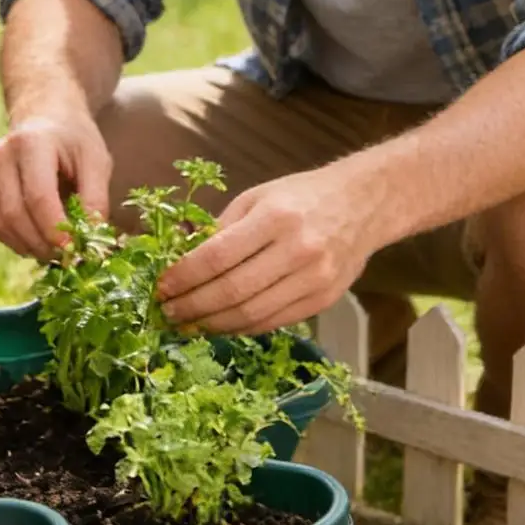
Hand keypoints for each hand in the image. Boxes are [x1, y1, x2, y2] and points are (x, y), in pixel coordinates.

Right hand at [0, 110, 112, 262]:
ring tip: (55, 251)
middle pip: (14, 214)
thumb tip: (91, 238)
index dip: (54, 230)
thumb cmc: (74, 140)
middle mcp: (0, 155)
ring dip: (29, 246)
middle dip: (42, 243)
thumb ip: (96, 198)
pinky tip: (38, 241)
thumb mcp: (96, 161)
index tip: (74, 250)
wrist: (45, 115)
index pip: (37, 197)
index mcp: (31, 143)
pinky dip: (17, 241)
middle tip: (68, 256)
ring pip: (1, 224)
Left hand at [157, 165, 381, 334]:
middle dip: (193, 306)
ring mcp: (314, 278)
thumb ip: (220, 228)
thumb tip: (179, 257)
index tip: (161, 287)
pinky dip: (242, 327)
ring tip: (189, 323)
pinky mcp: (323, 300)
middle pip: (233, 290)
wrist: (362, 205)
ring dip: (213, 324)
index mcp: (274, 217)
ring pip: (253, 314)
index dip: (185, 276)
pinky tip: (221, 325)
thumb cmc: (301, 197)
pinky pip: (274, 322)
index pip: (217, 255)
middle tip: (168, 312)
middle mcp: (297, 250)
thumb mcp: (256, 197)